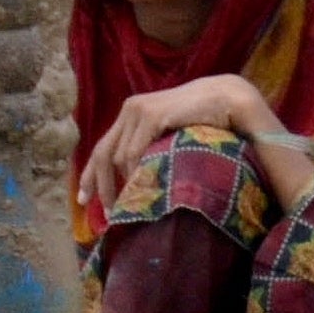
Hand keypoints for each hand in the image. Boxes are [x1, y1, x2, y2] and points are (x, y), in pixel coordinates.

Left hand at [83, 76, 277, 209]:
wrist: (228, 99)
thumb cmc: (205, 122)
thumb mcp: (170, 139)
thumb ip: (152, 151)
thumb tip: (138, 183)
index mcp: (132, 114)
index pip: (103, 148)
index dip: (91, 176)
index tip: (85, 201)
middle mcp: (130, 110)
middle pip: (102, 154)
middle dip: (99, 185)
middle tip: (104, 213)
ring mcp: (139, 110)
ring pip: (118, 157)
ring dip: (122, 185)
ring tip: (129, 207)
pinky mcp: (152, 114)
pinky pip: (134, 151)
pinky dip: (135, 172)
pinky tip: (142, 189)